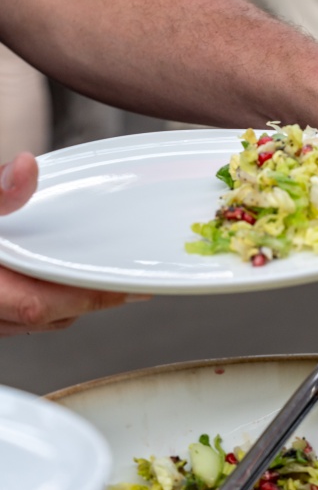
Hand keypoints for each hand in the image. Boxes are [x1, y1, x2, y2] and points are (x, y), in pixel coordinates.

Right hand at [0, 153, 148, 335]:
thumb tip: (26, 167)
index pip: (41, 301)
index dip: (89, 298)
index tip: (129, 290)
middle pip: (46, 316)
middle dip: (90, 303)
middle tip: (129, 290)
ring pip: (31, 322)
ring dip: (68, 308)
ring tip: (102, 290)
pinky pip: (15, 321)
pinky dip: (41, 309)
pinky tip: (55, 291)